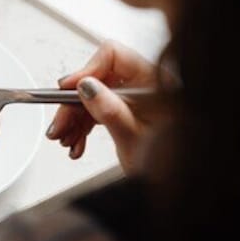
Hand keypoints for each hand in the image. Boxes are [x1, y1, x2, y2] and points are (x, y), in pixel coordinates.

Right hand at [46, 41, 158, 172]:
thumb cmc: (169, 163)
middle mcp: (144, 87)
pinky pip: (97, 110)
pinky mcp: (126, 111)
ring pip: (92, 96)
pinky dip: (82, 126)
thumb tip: (86, 86)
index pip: (114, 56)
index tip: (67, 88)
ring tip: (66, 139)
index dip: (87, 70)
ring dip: (74, 118)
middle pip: (97, 79)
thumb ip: (110, 110)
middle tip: (60, 123)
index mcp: (155, 83)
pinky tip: (77, 141)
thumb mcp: (134, 137)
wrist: (179, 184)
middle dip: (73, 103)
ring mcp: (134, 100)